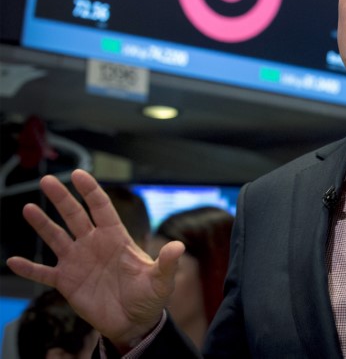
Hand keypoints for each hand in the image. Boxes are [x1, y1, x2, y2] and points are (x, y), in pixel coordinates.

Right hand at [6, 169, 183, 350]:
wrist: (134, 322)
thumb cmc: (149, 297)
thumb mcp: (161, 280)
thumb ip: (166, 263)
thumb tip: (178, 246)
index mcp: (116, 238)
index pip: (102, 208)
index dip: (90, 191)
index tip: (78, 174)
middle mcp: (94, 245)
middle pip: (75, 216)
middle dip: (62, 198)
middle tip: (47, 181)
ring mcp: (79, 262)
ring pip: (57, 238)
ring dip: (42, 224)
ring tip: (28, 209)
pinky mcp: (67, 282)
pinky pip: (44, 273)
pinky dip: (29, 268)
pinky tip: (13, 261)